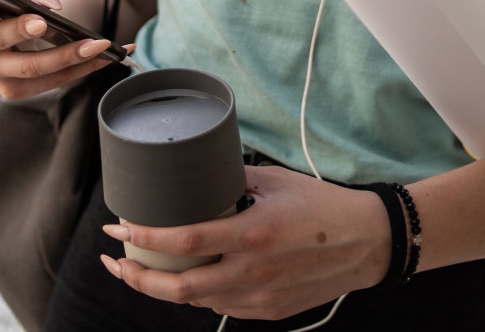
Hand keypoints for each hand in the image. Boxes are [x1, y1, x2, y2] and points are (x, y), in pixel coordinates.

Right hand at [0, 0, 120, 98]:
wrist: (32, 28)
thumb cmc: (18, 2)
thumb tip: (48, 4)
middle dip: (18, 32)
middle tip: (43, 22)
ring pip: (29, 68)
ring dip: (67, 56)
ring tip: (97, 44)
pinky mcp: (17, 90)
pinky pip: (54, 80)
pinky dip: (85, 67)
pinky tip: (111, 55)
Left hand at [97, 165, 389, 321]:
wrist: (368, 244)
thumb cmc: (324, 205)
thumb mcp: (276, 181)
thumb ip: (233, 181)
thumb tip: (197, 173)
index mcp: (253, 234)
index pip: (184, 241)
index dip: (143, 237)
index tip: (118, 228)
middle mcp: (253, 273)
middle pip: (177, 289)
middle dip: (136, 277)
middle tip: (115, 261)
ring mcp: (260, 298)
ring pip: (196, 301)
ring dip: (164, 287)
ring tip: (143, 266)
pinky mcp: (270, 311)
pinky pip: (222, 305)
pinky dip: (200, 293)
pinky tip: (190, 276)